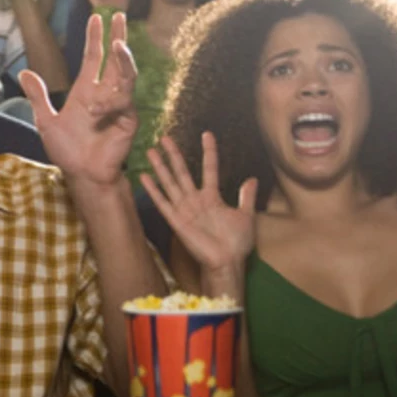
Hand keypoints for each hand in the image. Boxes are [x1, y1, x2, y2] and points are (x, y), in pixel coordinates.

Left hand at [19, 13, 138, 188]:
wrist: (81, 174)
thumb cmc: (66, 150)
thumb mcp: (46, 121)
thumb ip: (39, 97)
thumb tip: (25, 72)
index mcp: (86, 90)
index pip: (93, 57)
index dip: (95, 38)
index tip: (98, 18)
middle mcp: (104, 93)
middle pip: (115, 58)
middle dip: (118, 36)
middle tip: (119, 14)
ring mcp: (118, 105)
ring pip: (126, 74)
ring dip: (123, 59)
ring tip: (118, 44)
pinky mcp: (128, 118)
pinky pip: (123, 101)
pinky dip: (110, 101)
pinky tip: (96, 108)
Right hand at [141, 133, 256, 270]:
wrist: (227, 262)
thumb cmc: (237, 243)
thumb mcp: (246, 216)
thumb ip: (247, 197)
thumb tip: (252, 178)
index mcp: (212, 197)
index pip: (209, 168)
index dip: (208, 151)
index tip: (206, 134)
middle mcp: (195, 200)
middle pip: (182, 171)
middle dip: (174, 154)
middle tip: (165, 137)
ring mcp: (184, 209)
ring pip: (170, 182)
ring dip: (161, 166)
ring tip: (152, 150)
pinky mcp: (176, 220)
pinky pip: (162, 202)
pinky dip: (153, 190)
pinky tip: (144, 176)